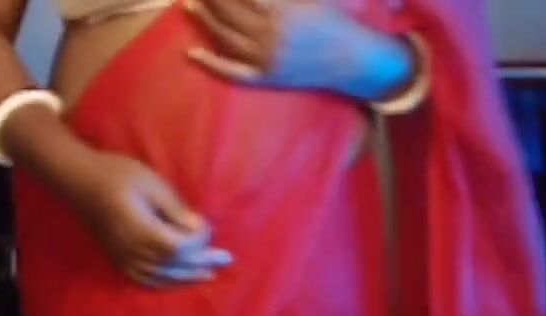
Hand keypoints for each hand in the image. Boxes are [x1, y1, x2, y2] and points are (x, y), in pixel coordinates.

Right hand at [75, 151, 231, 287]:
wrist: (81, 181)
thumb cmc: (118, 174)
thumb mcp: (152, 184)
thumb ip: (175, 210)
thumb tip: (198, 230)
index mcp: (141, 230)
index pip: (178, 248)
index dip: (198, 243)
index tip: (208, 228)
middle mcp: (132, 251)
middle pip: (174, 266)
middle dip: (202, 263)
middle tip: (226, 260)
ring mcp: (123, 259)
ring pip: (161, 277)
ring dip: (187, 277)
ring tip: (208, 274)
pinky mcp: (118, 260)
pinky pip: (144, 280)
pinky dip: (164, 282)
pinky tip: (177, 279)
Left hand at [185, 0, 413, 100]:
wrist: (355, 59)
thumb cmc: (336, 18)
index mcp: (284, 10)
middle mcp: (271, 34)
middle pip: (228, 10)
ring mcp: (266, 58)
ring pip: (225, 37)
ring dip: (204, 19)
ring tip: (189, 4)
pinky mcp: (266, 78)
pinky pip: (232, 72)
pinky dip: (211, 63)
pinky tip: (191, 53)